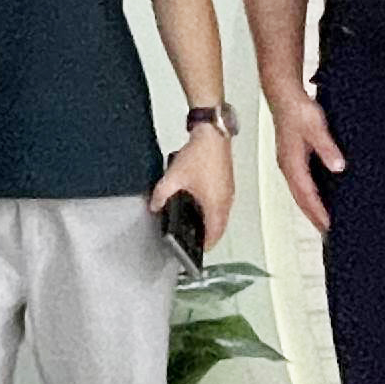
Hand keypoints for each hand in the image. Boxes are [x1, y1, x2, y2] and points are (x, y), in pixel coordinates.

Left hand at [149, 121, 236, 250]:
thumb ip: (161, 194)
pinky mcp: (228, 183)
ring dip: (213, 223)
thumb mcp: (174, 177)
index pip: (214, 235)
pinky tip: (201, 203)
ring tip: (197, 224)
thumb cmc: (200, 154)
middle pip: (220, 227)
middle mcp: (226, 201)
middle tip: (196, 240)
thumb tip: (155, 205)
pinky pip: (224, 204)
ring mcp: (229, 192)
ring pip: (223, 216)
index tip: (196, 250)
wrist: (212, 134)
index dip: (205, 245)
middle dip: (209, 235)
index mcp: (215, 205)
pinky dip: (215, 210)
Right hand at [268, 85, 343, 231]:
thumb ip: (327, 148)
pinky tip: (319, 195)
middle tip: (327, 232)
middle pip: (301, 199)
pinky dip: (309, 195)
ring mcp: (289, 162)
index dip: (318, 213)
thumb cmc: (296, 109)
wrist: (284, 94)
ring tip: (324, 220)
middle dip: (313, 217)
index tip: (329, 227)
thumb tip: (338, 166)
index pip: (306, 195)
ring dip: (311, 207)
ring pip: (299, 192)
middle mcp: (288, 166)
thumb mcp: (316, 127)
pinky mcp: (292, 157)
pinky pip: (301, 183)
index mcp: (292, 163)